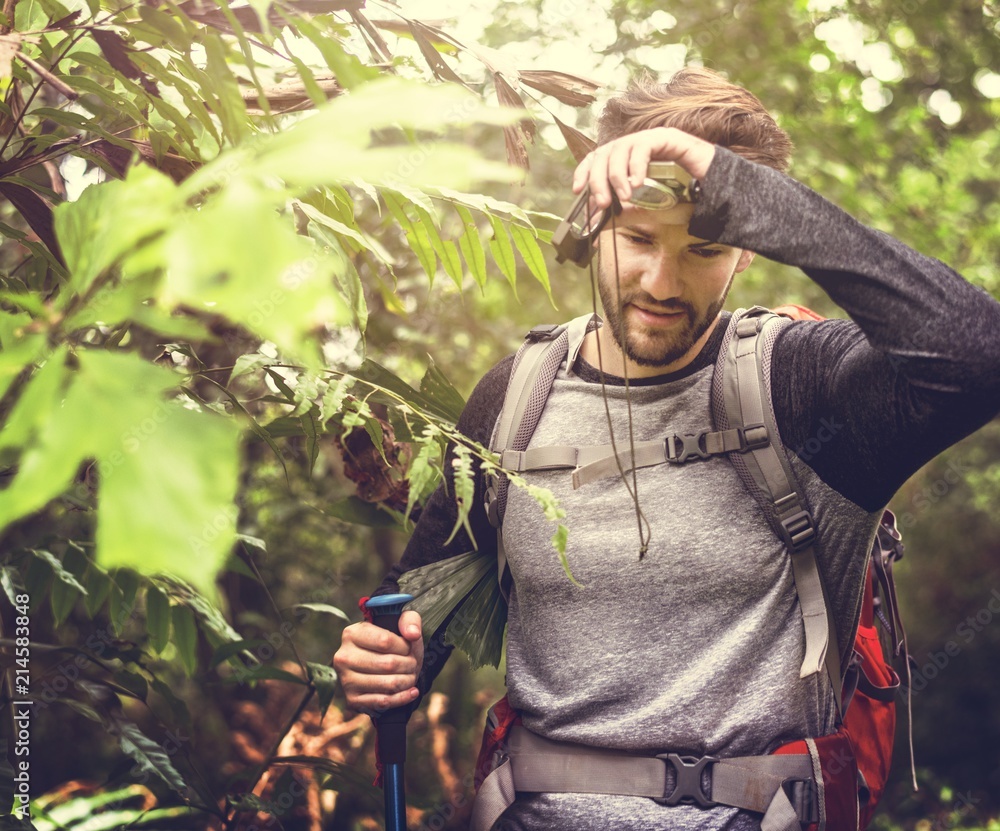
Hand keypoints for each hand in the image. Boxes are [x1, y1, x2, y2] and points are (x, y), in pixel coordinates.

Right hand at [334, 610, 423, 713]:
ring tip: (412, 676)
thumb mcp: (399, 623)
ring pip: (388, 684)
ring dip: (408, 681)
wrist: (374, 666)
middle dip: (409, 665)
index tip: (409, 648)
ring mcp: (346, 680)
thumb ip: (409, 620)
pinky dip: (403, 697)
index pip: (386, 641)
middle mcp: (344, 657)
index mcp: (351, 634)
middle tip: (414, 664)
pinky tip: (412, 691)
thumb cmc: (388, 642)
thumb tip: (413, 634)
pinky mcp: (352, 700)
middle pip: (388, 664)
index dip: (405, 646)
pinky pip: (383, 702)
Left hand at [572, 127, 715, 210]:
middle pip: (605, 152)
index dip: (584, 171)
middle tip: (600, 203)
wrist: (716, 193)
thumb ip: (622, 214)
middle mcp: (636, 146)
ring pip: (621, 147)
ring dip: (617, 175)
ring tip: (625, 197)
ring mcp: (651, 139)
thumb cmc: (683, 199)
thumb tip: (595, 226)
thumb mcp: (645, 210)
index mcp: (627, 160)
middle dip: (598, 179)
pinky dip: (636, 165)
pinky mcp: (668, 137)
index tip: (577, 190)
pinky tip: (638, 184)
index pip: (597, 158)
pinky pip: (644, 145)